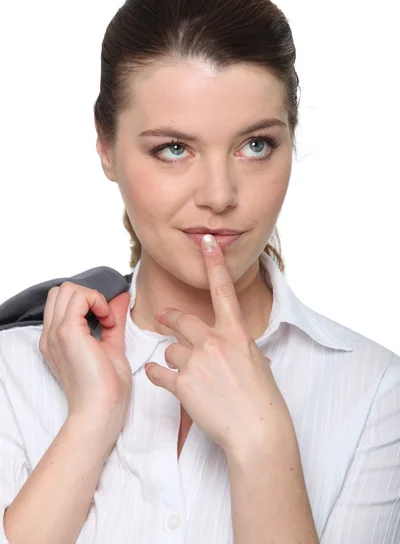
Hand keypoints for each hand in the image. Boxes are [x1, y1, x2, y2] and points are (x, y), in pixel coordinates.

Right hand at [39, 283, 131, 435]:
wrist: (101, 411)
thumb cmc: (107, 388)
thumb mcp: (112, 346)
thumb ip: (113, 320)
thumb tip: (121, 297)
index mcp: (57, 339)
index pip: (62, 301)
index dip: (87, 302)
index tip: (107, 320)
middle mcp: (51, 334)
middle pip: (61, 291)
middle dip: (87, 295)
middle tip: (106, 318)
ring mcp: (57, 333)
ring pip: (66, 289)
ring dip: (92, 297)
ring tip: (107, 321)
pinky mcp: (68, 332)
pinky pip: (79, 297)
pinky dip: (97, 301)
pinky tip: (108, 322)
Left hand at [144, 235, 292, 455]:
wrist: (257, 430)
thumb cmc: (262, 399)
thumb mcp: (255, 363)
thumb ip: (237, 347)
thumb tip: (231, 346)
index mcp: (236, 334)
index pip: (223, 291)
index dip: (214, 264)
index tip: (207, 242)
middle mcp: (214, 342)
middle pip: (181, 320)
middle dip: (170, 318)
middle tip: (164, 316)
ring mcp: (197, 362)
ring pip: (170, 350)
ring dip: (173, 359)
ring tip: (187, 375)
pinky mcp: (183, 384)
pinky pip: (158, 372)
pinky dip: (156, 374)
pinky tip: (158, 376)